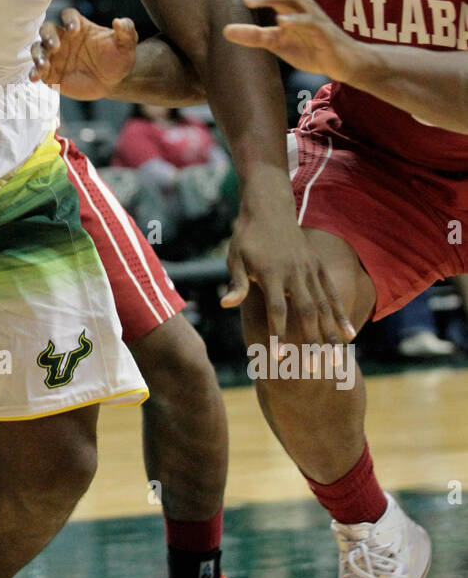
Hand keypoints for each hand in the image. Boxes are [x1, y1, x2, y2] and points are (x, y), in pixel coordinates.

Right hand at [30, 7, 137, 99]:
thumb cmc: (118, 59)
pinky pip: (37, 70)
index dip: (69, 20)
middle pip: (47, 29)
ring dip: (38, 54)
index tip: (74, 29)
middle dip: (48, 36)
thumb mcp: (126, 45)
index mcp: (79, 26)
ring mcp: (54, 56)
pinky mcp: (50, 73)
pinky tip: (35, 77)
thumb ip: (126, 31)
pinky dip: (34, 72)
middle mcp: (63, 38)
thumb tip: (119, 21)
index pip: (68, 16)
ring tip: (44, 64)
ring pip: (38, 48)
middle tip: (54, 46)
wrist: (113, 82)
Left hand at [218, 0, 358, 82]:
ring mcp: (312, 15)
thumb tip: (225, 31)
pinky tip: (280, 21)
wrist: (344, 62)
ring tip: (247, 1)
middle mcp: (300, 4)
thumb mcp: (277, 43)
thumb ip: (254, 36)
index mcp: (288, 4)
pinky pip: (309, 22)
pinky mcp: (323, 31)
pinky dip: (295, 20)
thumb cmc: (310, 47)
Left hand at [224, 179, 355, 345]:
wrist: (269, 207)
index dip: (278, 334)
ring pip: (324, 307)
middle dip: (310, 342)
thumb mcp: (235, 257)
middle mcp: (295, 273)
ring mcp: (310, 270)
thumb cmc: (247, 236)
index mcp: (272, 273)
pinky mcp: (319, 267)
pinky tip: (350, 335)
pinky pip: (333, 294)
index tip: (278, 359)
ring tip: (336, 361)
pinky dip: (341, 315)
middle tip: (312, 370)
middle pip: (306, 313)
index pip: (277, 310)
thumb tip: (226, 305)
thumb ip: (237, 283)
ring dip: (330, 335)